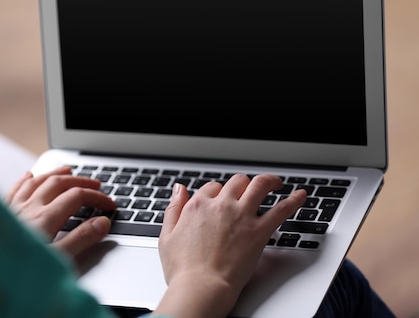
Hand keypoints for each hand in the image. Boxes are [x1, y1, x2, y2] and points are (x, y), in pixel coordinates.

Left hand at [5, 166, 115, 259]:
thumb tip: (101, 223)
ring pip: (36, 181)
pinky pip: (14, 189)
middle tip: (95, 184)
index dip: (96, 197)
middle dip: (80, 181)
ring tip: (67, 171)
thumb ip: (80, 240)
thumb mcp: (57, 260)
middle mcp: (28, 208)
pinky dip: (26, 180)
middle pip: (58, 184)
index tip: (109, 204)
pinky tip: (28, 177)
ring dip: (55, 174)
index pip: (77, 197)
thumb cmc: (16, 273)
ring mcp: (12, 209)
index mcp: (45, 218)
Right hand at [154, 174, 306, 317]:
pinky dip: (294, 200)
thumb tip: (179, 189)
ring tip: (275, 182)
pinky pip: (281, 210)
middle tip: (249, 189)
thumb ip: (173, 208)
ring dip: (269, 181)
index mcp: (198, 206)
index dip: (218, 192)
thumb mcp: (167, 235)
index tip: (222, 200)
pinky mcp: (259, 231)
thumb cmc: (183, 269)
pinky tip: (301, 195)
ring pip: (259, 186)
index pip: (213, 188)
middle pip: (236, 182)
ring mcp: (241, 216)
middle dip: (242, 184)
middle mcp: (221, 205)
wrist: (201, 288)